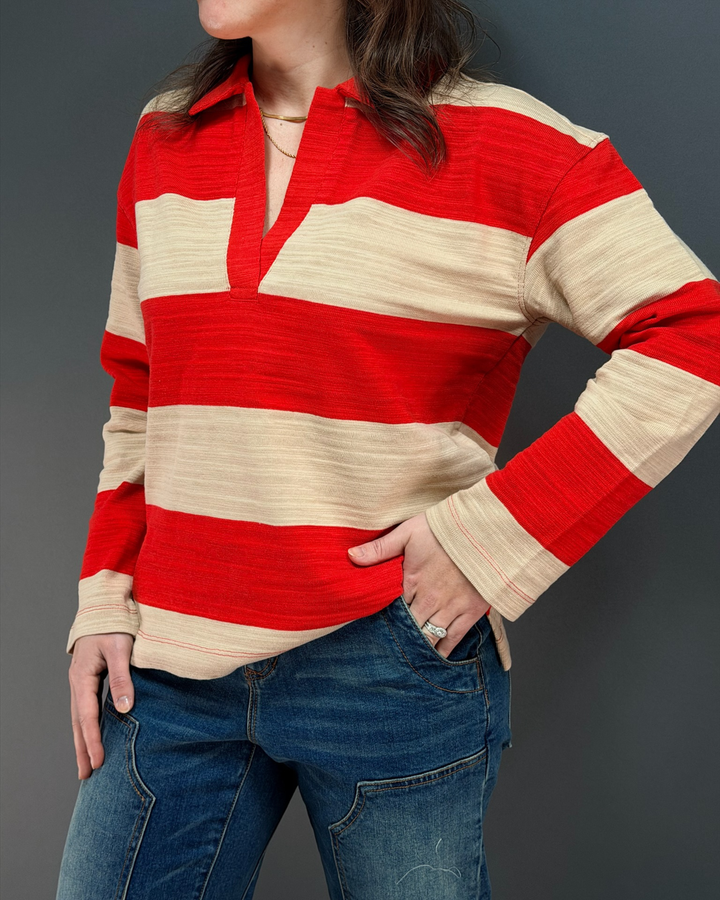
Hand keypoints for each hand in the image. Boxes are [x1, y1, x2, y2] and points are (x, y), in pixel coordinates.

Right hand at [68, 633, 134, 779]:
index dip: (93, 740)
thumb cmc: (113, 624)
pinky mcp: (88, 679)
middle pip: (79, 722)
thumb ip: (122, 677)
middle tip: (86, 775)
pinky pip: (86, 708)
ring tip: (86, 765)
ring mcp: (81, 681)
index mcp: (83, 676)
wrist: (104, 606)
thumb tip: (124, 708)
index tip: (98, 761)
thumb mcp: (120, 648)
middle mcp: (78, 682)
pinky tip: (93, 737)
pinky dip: (88, 726)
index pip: (88, 716)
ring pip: (80, 717)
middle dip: (82, 749)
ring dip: (83, 741)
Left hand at [348, 512, 490, 657]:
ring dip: (418, 645)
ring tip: (408, 656)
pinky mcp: (471, 612)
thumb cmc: (446, 529)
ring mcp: (451, 608)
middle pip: (408, 627)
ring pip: (429, 637)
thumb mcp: (408, 532)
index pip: (391, 609)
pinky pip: (453, 638)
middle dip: (398, 637)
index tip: (373, 627)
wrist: (486, 531)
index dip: (382, 618)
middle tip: (388, 648)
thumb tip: (351, 556)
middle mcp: (429, 600)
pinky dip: (443, 649)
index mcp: (411, 581)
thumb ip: (380, 548)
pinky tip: (435, 655)